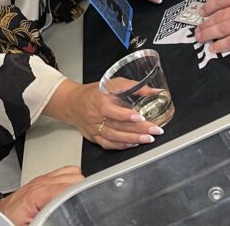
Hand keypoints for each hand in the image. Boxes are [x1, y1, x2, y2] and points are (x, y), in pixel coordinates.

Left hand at [0, 166, 83, 225]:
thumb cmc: (9, 220)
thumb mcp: (31, 224)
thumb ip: (48, 220)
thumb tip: (62, 218)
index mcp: (38, 194)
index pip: (68, 186)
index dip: (80, 194)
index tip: (87, 201)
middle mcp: (41, 182)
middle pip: (74, 176)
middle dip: (80, 190)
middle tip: (81, 204)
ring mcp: (43, 178)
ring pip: (72, 171)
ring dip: (77, 184)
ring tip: (77, 198)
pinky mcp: (43, 179)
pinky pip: (65, 172)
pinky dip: (71, 180)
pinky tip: (69, 192)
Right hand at [47, 80, 163, 149]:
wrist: (73, 103)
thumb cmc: (95, 92)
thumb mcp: (112, 83)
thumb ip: (133, 87)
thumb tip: (155, 91)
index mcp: (99, 101)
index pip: (111, 110)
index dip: (125, 115)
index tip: (140, 117)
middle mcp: (96, 116)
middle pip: (117, 126)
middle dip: (138, 129)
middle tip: (154, 130)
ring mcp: (94, 128)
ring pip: (113, 137)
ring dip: (132, 139)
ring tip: (148, 139)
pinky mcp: (94, 137)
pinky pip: (108, 144)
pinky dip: (121, 145)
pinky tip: (133, 144)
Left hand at [194, 0, 229, 51]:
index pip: (221, 0)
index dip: (210, 6)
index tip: (202, 10)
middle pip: (218, 16)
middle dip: (205, 23)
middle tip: (196, 29)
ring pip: (220, 28)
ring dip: (208, 33)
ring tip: (199, 38)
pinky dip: (221, 45)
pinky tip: (213, 47)